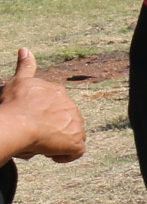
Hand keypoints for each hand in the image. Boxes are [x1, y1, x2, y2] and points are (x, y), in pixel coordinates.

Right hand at [0, 49, 84, 163]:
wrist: (17, 124)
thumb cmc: (13, 104)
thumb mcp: (18, 82)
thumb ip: (25, 66)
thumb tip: (25, 49)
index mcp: (58, 93)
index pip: (55, 106)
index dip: (43, 116)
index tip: (30, 121)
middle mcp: (71, 107)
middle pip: (63, 121)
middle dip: (50, 129)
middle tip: (31, 134)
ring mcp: (75, 125)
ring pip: (70, 135)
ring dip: (56, 141)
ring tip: (38, 144)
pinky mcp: (76, 142)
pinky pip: (75, 151)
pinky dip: (64, 155)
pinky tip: (51, 155)